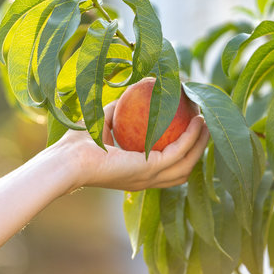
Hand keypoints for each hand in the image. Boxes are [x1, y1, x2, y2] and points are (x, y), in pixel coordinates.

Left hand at [54, 101, 209, 192]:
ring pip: (187, 163)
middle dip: (198, 149)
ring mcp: (150, 177)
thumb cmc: (77, 146)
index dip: (182, 152)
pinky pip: (178, 152)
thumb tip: (131, 93)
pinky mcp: (150, 169)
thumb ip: (118, 110)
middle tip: (205, 126)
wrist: (67, 160)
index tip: (189, 131)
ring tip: (206, 123)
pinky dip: (191, 137)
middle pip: (184, 169)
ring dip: (200, 144)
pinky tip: (197, 122)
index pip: (167, 168)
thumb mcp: (102, 123)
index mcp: (136, 174)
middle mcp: (146, 180)